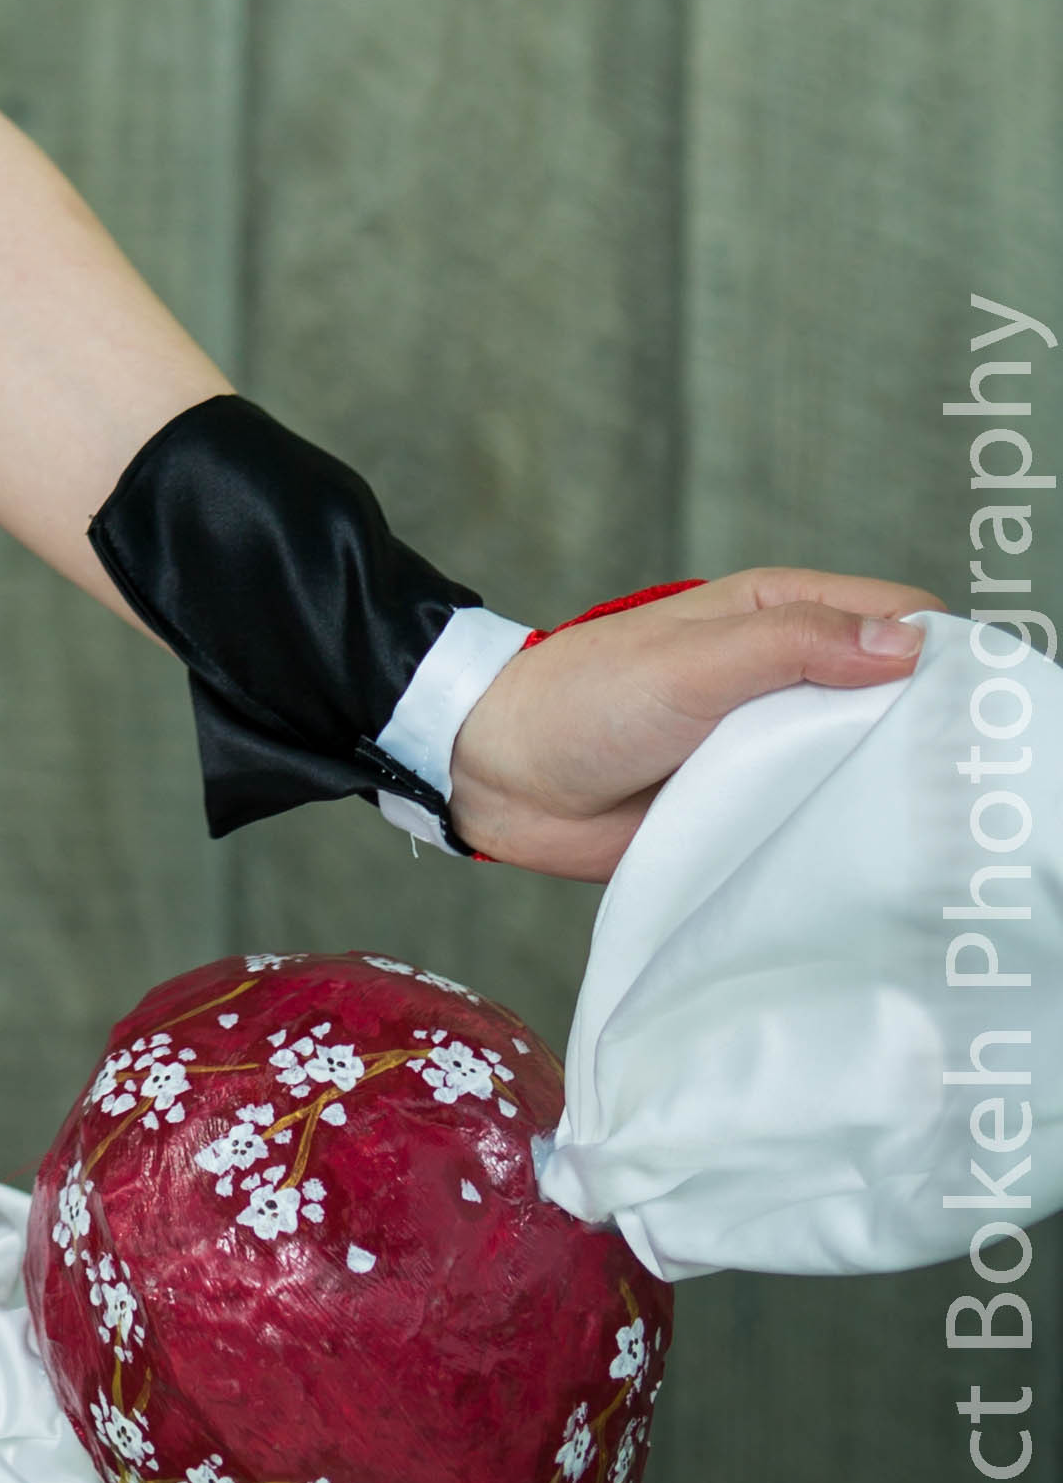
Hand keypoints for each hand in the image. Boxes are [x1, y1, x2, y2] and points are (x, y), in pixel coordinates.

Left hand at [447, 567, 937, 878]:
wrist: (500, 775)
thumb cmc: (585, 697)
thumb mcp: (692, 661)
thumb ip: (792, 646)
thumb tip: (906, 641)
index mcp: (779, 614)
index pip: (899, 618)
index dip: (946, 656)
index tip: (983, 715)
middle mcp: (786, 676)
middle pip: (895, 699)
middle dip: (932, 735)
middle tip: (970, 793)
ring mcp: (770, 745)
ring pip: (863, 764)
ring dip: (891, 792)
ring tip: (941, 839)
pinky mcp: (751, 807)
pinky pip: (817, 819)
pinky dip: (845, 836)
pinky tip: (878, 868)